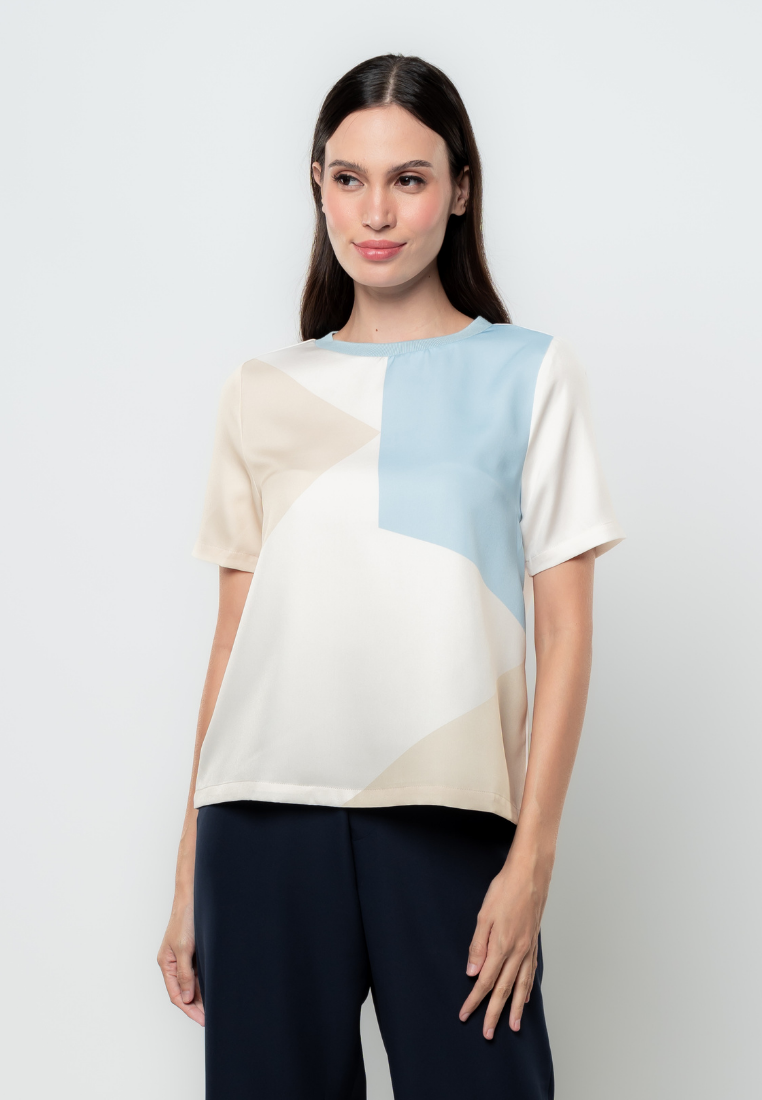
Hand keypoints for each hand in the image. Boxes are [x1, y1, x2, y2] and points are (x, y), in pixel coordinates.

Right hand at [157, 895, 204, 1025]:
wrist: (194, 896)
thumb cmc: (185, 919)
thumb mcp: (184, 949)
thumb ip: (185, 974)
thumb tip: (186, 999)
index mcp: (166, 964)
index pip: (175, 994)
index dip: (188, 1009)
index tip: (202, 1020)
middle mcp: (173, 963)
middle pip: (183, 991)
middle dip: (195, 1006)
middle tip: (211, 1018)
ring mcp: (184, 957)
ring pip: (191, 983)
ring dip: (201, 996)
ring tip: (214, 1009)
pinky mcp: (193, 951)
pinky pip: (198, 973)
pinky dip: (204, 983)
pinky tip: (214, 990)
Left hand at [458, 852, 549, 1037]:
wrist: (530, 874)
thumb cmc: (505, 889)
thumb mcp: (484, 915)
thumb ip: (478, 945)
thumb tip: (472, 972)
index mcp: (502, 946)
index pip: (486, 981)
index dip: (474, 1000)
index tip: (465, 1014)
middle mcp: (518, 952)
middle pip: (504, 990)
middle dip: (494, 1013)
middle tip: (487, 1034)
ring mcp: (528, 949)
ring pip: (521, 986)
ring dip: (516, 1008)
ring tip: (513, 1027)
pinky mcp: (534, 943)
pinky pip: (531, 973)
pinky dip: (528, 989)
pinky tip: (525, 997)